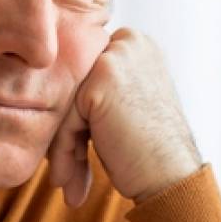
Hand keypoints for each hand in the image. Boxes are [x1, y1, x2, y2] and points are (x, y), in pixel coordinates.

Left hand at [48, 28, 202, 207]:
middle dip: (64, 130)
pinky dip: (61, 152)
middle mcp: (128, 41)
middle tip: (62, 170)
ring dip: (60, 145)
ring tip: (63, 180)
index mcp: (136, 43)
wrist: (173, 177)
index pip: (83, 73)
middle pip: (71, 86)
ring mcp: (115, 57)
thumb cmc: (149, 149)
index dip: (73, 115)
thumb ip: (97, 87)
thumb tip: (47, 91)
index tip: (70, 150)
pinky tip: (64, 179)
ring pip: (65, 103)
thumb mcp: (126, 103)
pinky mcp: (100, 81)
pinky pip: (64, 119)